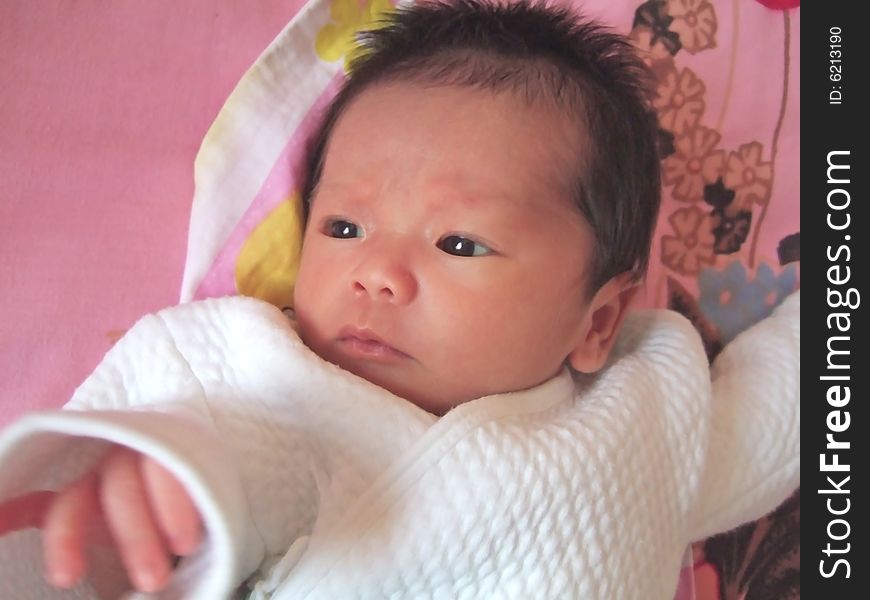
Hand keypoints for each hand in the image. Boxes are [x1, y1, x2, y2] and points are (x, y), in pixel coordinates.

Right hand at [0, 446, 201, 591]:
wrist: (188, 500)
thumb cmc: (201, 510)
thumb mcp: (203, 519)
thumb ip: (193, 540)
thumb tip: (174, 572)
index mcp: (168, 456)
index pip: (164, 468)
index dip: (172, 504)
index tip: (186, 545)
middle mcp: (125, 461)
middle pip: (120, 484)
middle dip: (135, 533)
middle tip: (154, 581)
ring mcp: (92, 482)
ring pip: (74, 499)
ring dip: (67, 538)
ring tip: (66, 578)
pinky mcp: (65, 503)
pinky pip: (31, 504)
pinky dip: (7, 513)